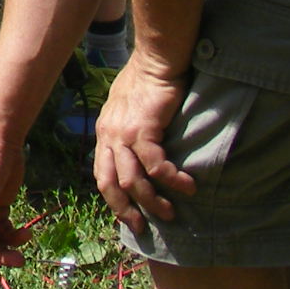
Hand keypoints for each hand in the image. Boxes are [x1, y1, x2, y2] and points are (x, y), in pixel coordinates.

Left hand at [93, 57, 196, 230]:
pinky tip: (188, 187)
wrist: (156, 60)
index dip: (113, 198)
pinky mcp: (143, 129)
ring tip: (170, 214)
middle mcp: (108, 135)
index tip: (127, 216)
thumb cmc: (146, 80)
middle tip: (141, 228)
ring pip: (132, 179)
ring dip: (152, 201)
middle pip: (109, 183)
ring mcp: (123, 133)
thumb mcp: (128, 108)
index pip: (101, 173)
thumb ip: (128, 129)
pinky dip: (171, 180)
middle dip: (124, 210)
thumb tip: (138, 147)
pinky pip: (156, 164)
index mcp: (104, 133)